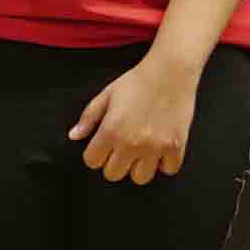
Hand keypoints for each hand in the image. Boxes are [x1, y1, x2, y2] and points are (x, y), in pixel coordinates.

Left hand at [70, 33, 213, 188]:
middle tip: (122, 148)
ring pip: (140, 178)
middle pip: (113, 174)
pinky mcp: (175, 147)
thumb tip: (73, 136)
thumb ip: (88, 118)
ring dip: (139, 167)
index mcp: (111, 131)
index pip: (92, 161)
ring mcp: (155, 147)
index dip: (95, 154)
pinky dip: (164, 163)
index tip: (103, 145)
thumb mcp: (106, 95)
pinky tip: (160, 149)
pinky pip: (168, 170)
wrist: (170, 72)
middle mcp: (131, 143)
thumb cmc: (137, 81)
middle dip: (114, 163)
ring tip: (142, 151)